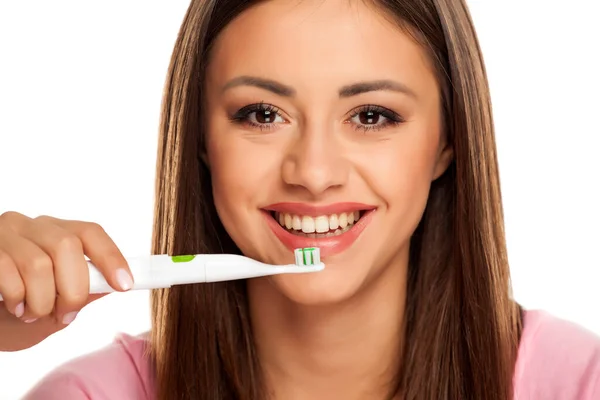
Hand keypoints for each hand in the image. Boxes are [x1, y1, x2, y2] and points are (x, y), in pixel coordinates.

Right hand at [0, 212, 132, 350]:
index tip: (125, 285)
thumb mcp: (56, 301)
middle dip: (74, 289)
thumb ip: (84, 289)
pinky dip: (17, 298)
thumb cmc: (18, 309)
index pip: (90, 233)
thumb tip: (115, 284)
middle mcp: (29, 225)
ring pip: (38, 263)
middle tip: (67, 314)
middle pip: (67, 246)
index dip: (110, 257)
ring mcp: (4, 234)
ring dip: (42, 301)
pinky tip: (14, 307)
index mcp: (55, 232)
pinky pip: (7, 272)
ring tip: (34, 315)